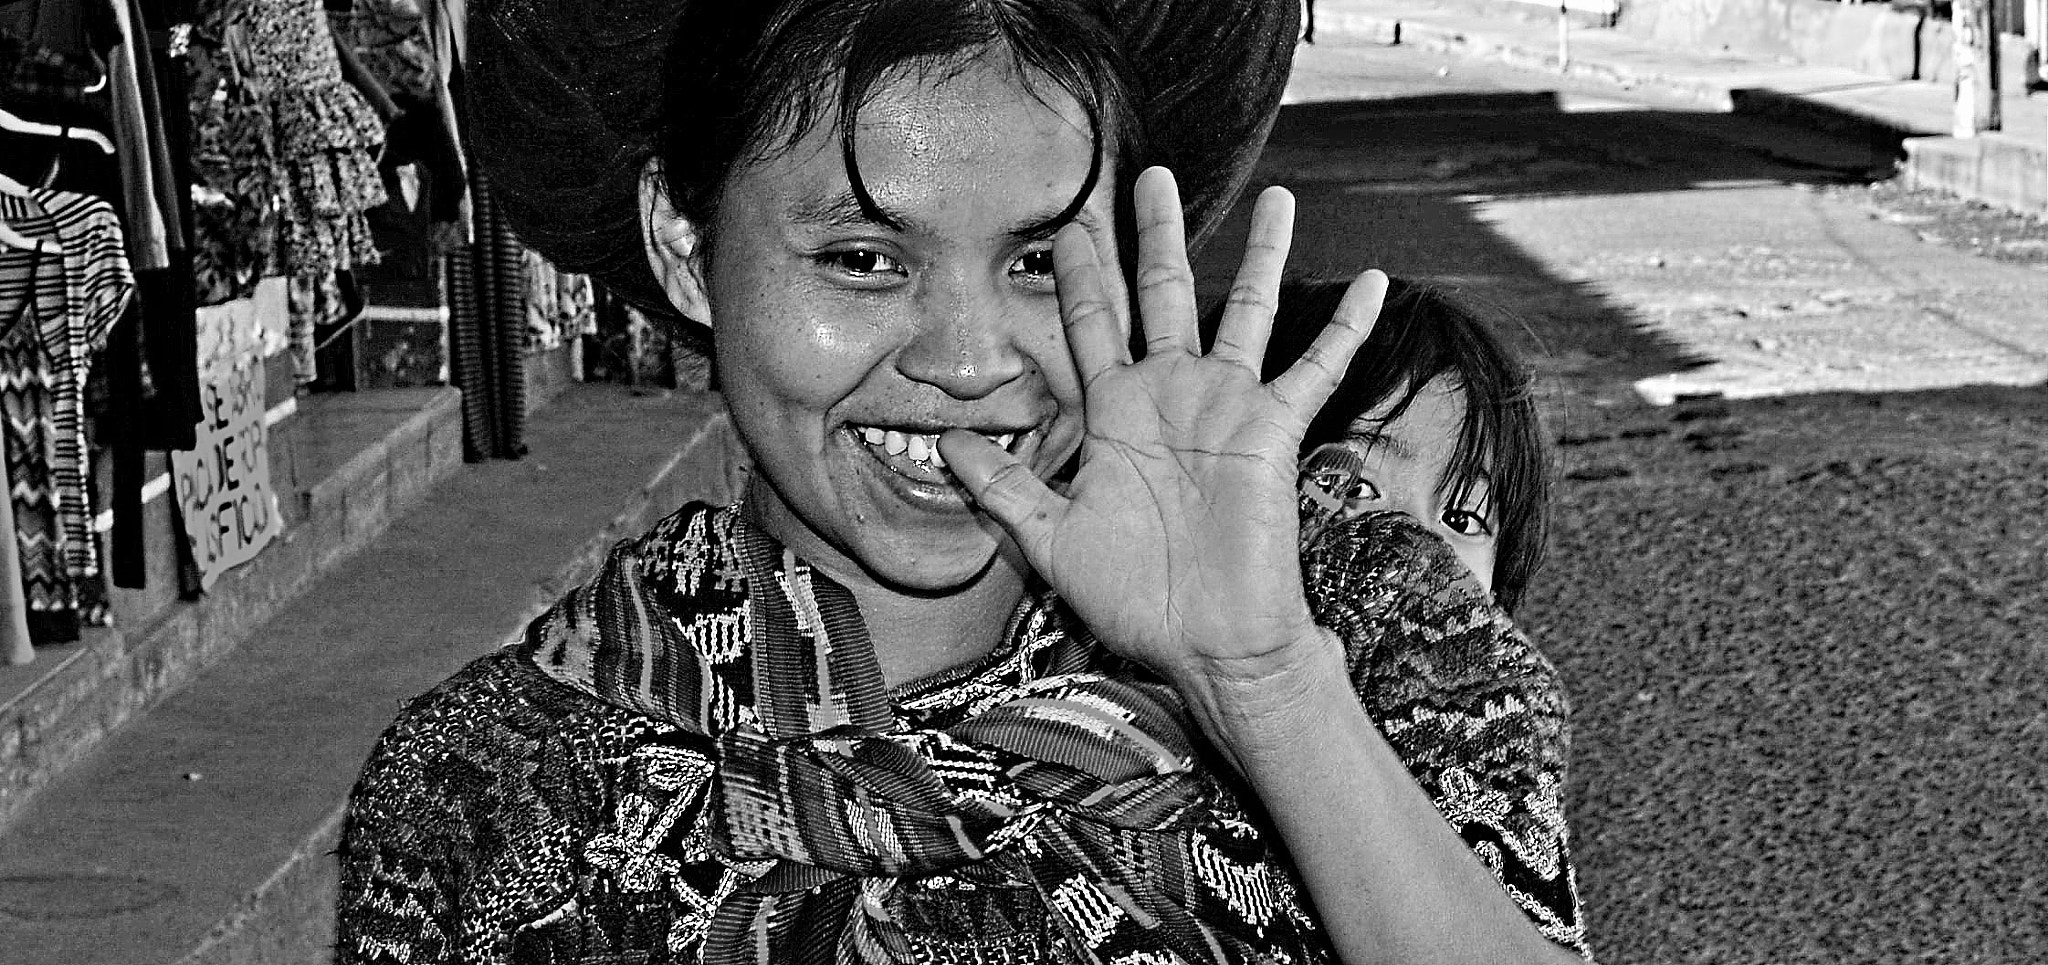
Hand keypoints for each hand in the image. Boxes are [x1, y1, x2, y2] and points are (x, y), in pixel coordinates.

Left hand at [943, 166, 1388, 691]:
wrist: (1207, 644)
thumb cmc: (1135, 599)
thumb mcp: (1050, 540)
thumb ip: (1002, 488)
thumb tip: (945, 445)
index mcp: (1115, 415)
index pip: (1092, 324)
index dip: (1080, 274)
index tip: (1066, 221)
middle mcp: (1171, 397)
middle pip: (1164, 294)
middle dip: (1156, 234)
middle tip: (1149, 175)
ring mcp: (1226, 408)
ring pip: (1246, 311)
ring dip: (1261, 254)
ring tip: (1277, 196)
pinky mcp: (1273, 430)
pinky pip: (1317, 368)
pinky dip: (1345, 326)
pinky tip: (1373, 281)